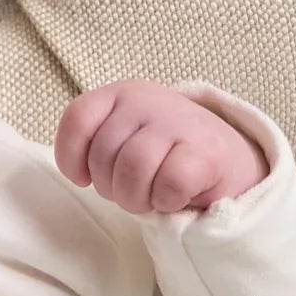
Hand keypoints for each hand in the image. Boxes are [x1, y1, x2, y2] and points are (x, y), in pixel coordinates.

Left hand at [54, 81, 267, 215]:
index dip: (70, 157)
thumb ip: (95, 145)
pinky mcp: (207, 151)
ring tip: (151, 197)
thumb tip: (79, 173)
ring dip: (136, 199)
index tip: (84, 178)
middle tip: (133, 190)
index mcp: (122, 93)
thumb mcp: (124, 139)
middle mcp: (148, 100)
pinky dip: (166, 201)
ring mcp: (180, 122)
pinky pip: (168, 185)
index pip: (78, 119)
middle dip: (111, 188)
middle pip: (103, 156)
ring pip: (132, 171)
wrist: (225, 160)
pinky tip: (176, 195)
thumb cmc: (163, 157)